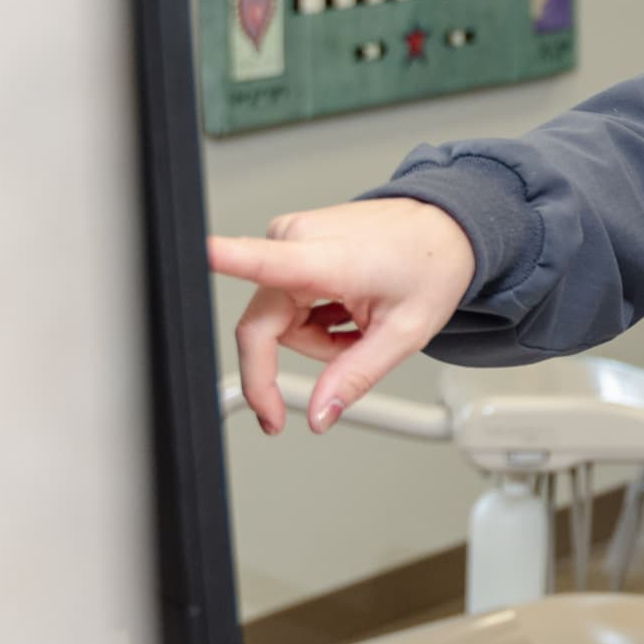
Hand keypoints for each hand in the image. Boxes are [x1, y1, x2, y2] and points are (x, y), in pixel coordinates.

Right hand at [207, 199, 475, 433]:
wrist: (447, 228)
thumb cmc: (431, 266)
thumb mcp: (404, 334)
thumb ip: (355, 377)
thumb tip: (318, 415)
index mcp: (327, 258)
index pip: (261, 263)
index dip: (224, 261)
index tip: (195, 254)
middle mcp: (297, 240)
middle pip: (265, 328)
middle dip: (309, 353)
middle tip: (348, 364)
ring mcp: (290, 236)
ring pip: (277, 320)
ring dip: (316, 336)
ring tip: (360, 320)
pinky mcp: (289, 239)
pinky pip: (284, 301)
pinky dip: (315, 317)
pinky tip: (348, 306)